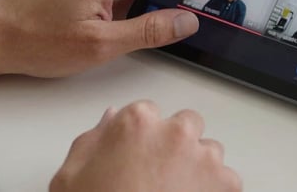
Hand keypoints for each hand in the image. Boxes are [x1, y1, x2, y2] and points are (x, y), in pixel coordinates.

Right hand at [50, 100, 240, 191]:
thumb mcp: (70, 177)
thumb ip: (93, 140)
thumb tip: (109, 120)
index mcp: (137, 122)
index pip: (148, 112)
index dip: (142, 137)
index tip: (136, 154)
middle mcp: (175, 133)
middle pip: (186, 125)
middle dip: (176, 144)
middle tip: (158, 175)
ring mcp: (204, 158)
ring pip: (209, 151)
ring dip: (196, 166)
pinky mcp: (225, 183)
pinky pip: (226, 179)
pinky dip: (213, 190)